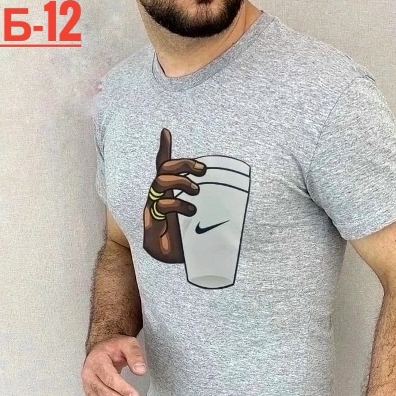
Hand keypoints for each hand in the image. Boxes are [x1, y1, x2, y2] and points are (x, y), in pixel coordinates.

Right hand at [81, 335, 147, 395]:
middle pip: (106, 395)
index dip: (123, 389)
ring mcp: (87, 387)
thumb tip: (141, 371)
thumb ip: (135, 355)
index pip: (109, 379)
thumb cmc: (115, 346)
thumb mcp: (128, 343)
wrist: (102, 348)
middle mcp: (88, 376)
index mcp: (96, 362)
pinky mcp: (90, 395)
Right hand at [143, 128, 205, 262]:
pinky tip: (190, 209)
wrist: (179, 263)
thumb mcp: (207, 218)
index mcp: (170, 192)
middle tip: (203, 171)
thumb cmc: (194, 239)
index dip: (163, 148)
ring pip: (160, 181)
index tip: (166, 132)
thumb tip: (242, 195)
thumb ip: (216, 205)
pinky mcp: (152, 222)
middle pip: (164, 168)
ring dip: (181, 181)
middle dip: (184, 165)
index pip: (164, 166)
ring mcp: (154, 208)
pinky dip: (176, 203)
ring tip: (197, 191)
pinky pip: (161, 204)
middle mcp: (159, 196)